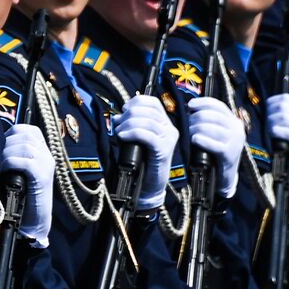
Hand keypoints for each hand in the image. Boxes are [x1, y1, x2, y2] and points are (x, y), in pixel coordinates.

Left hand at [3, 124, 54, 242]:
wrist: (33, 221)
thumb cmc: (21, 196)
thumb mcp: (18, 171)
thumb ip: (14, 155)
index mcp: (43, 151)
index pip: (28, 129)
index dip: (11, 133)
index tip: (2, 146)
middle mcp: (48, 154)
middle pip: (25, 134)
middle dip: (7, 144)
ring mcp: (47, 164)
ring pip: (24, 146)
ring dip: (7, 154)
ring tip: (1, 167)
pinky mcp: (42, 176)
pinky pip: (25, 161)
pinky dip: (11, 163)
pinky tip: (5, 172)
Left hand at [114, 96, 178, 210]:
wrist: (149, 186)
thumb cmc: (142, 162)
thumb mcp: (137, 139)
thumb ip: (132, 125)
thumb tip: (118, 115)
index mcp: (165, 123)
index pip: (153, 103)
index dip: (137, 102)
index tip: (124, 110)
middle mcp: (170, 129)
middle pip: (149, 111)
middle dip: (129, 114)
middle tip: (118, 124)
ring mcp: (169, 139)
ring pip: (147, 122)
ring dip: (128, 124)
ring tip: (119, 132)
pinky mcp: (164, 150)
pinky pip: (147, 135)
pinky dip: (132, 133)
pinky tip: (122, 136)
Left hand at [187, 96, 243, 198]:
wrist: (225, 175)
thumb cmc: (216, 151)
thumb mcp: (217, 133)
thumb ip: (209, 121)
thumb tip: (191, 107)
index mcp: (234, 121)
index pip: (219, 106)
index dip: (203, 103)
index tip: (190, 105)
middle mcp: (237, 129)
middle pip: (213, 116)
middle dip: (196, 118)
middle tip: (187, 124)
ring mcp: (235, 142)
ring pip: (212, 129)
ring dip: (196, 129)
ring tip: (188, 133)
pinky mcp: (230, 154)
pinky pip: (214, 144)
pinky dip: (202, 140)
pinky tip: (194, 140)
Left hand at [265, 94, 288, 191]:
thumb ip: (282, 119)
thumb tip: (264, 109)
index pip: (284, 98)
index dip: (271, 103)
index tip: (265, 114)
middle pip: (282, 106)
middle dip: (269, 114)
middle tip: (265, 127)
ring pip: (283, 117)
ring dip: (270, 125)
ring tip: (268, 135)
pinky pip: (286, 131)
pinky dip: (276, 133)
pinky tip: (273, 139)